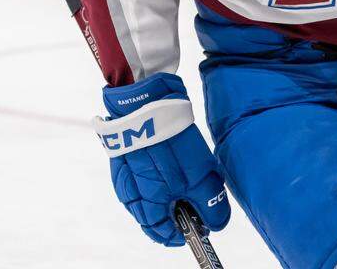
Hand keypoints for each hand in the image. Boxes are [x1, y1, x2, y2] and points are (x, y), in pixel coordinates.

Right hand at [92, 73, 229, 245]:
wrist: (144, 102)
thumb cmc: (172, 140)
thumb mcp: (201, 175)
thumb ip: (209, 205)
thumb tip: (215, 224)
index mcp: (148, 205)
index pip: (164, 234)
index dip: (185, 232)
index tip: (200, 224)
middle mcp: (132, 195)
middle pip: (153, 218)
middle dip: (175, 212)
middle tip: (194, 199)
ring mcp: (124, 177)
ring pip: (145, 199)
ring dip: (163, 195)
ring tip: (181, 176)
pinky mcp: (121, 159)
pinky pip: (136, 179)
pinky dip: (151, 178)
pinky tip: (164, 162)